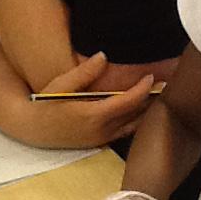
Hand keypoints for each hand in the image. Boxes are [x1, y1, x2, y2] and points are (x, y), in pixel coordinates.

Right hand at [15, 53, 155, 147]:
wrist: (33, 129)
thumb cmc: (45, 104)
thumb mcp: (61, 84)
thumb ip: (85, 72)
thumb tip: (103, 56)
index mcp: (94, 115)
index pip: (128, 102)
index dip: (143, 89)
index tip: (152, 77)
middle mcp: (102, 130)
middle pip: (136, 115)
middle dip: (151, 100)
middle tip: (167, 85)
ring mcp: (102, 139)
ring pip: (133, 127)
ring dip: (147, 112)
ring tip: (160, 97)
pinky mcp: (100, 143)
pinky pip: (125, 132)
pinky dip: (136, 121)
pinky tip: (143, 111)